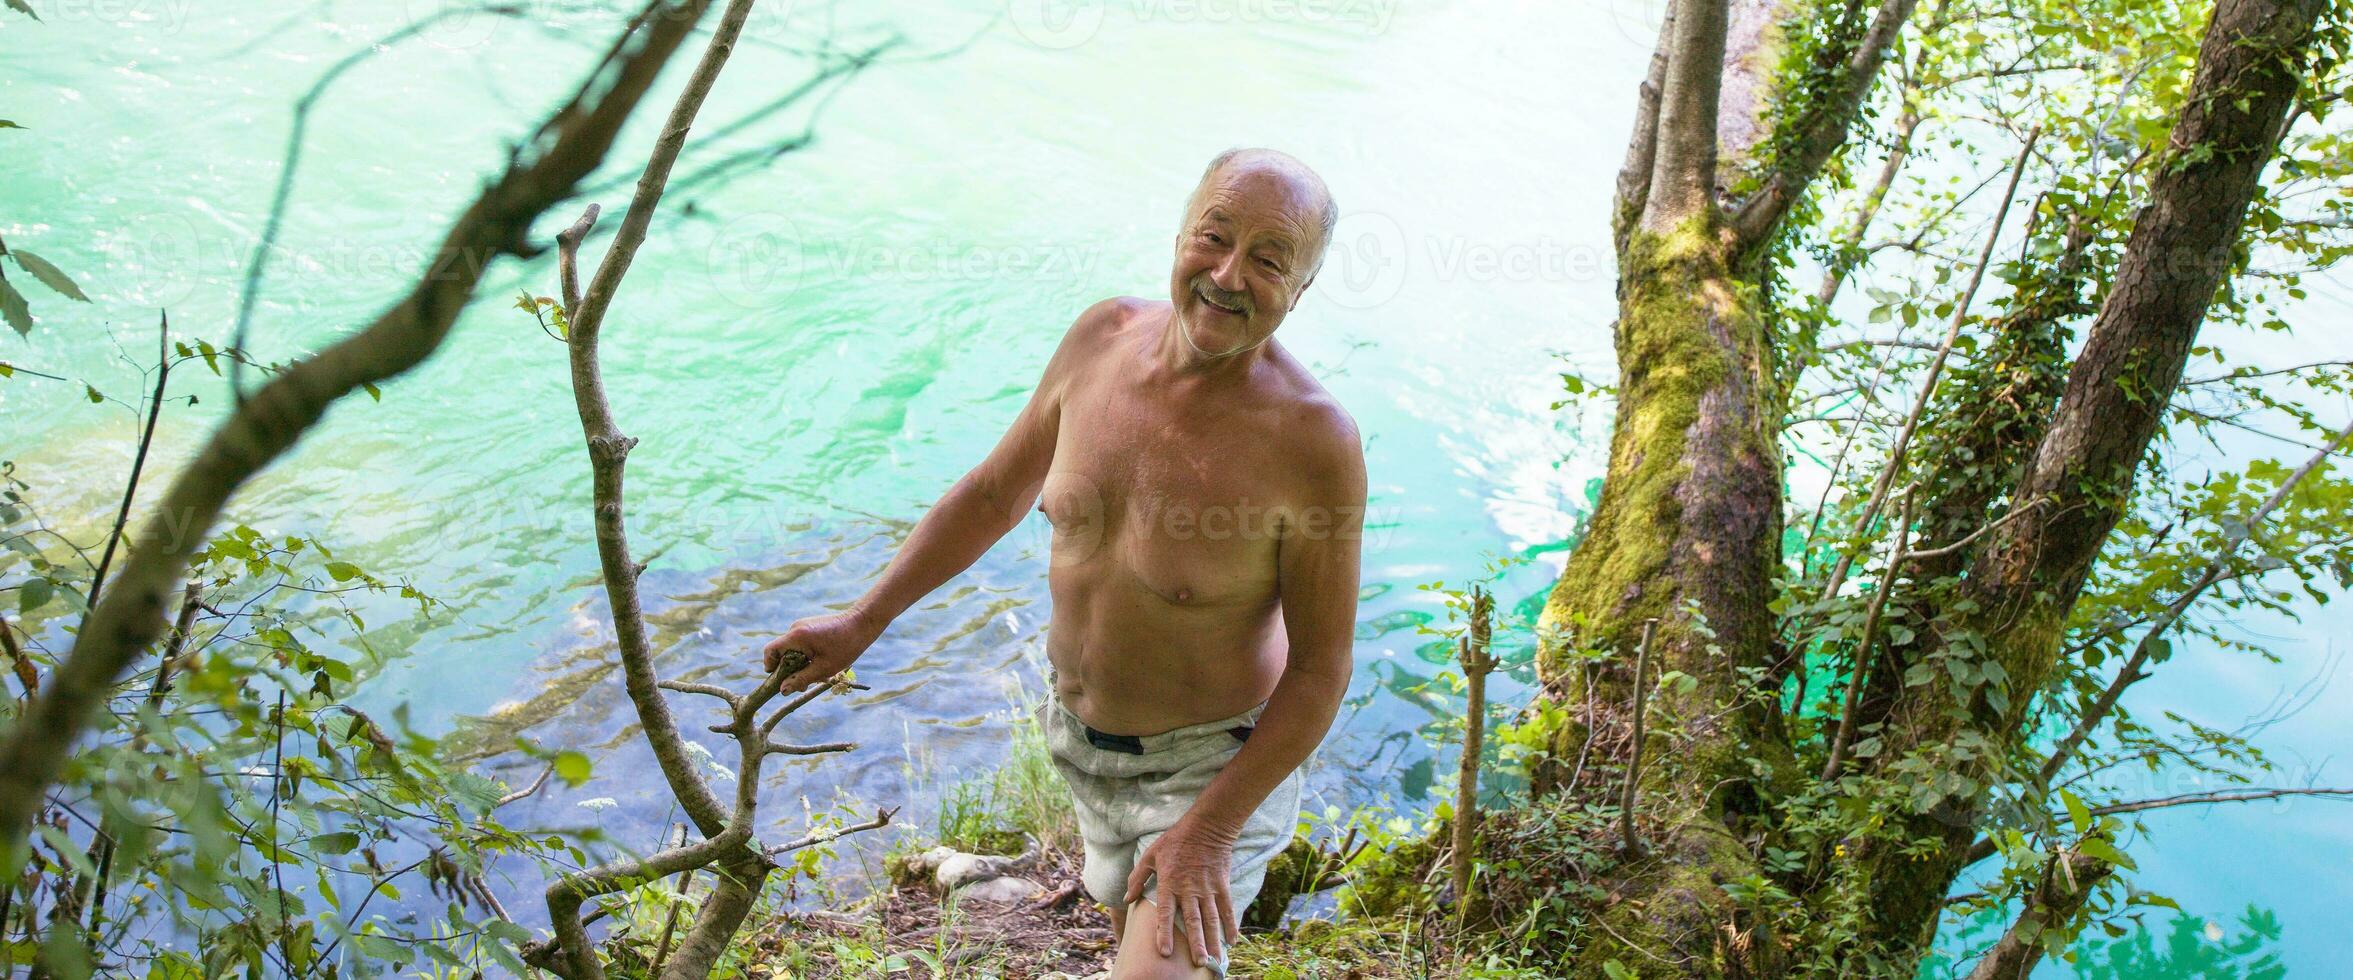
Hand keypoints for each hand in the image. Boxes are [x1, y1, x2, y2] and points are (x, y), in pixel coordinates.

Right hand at [762, 607, 882, 692]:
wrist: (862, 623)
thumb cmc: (846, 646)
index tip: (780, 680)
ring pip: (793, 650)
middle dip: (791, 671)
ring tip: (821, 674)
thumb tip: (782, 690)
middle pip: (782, 653)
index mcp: (796, 636)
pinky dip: (807, 656)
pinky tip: (823, 663)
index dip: (770, 666)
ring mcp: (802, 626)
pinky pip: (801, 644)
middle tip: (805, 685)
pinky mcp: (810, 626)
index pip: (770, 651)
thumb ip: (801, 679)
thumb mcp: (823, 668)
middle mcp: (795, 628)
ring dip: (802, 665)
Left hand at [1123, 817, 1239, 965]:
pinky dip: (1231, 924)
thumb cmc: (1175, 840)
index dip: (1164, 933)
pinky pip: (1226, 908)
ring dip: (1213, 940)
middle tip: (1199, 963)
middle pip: (1192, 920)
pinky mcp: (1221, 884)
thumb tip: (1126, 898)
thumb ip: (1137, 878)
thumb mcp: (1150, 856)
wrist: (1207, 826)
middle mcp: (1189, 888)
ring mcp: (1207, 888)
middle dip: (1196, 943)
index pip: (1165, 913)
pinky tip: (1232, 941)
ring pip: (1211, 918)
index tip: (1164, 952)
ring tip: (1214, 959)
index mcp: (1169, 883)